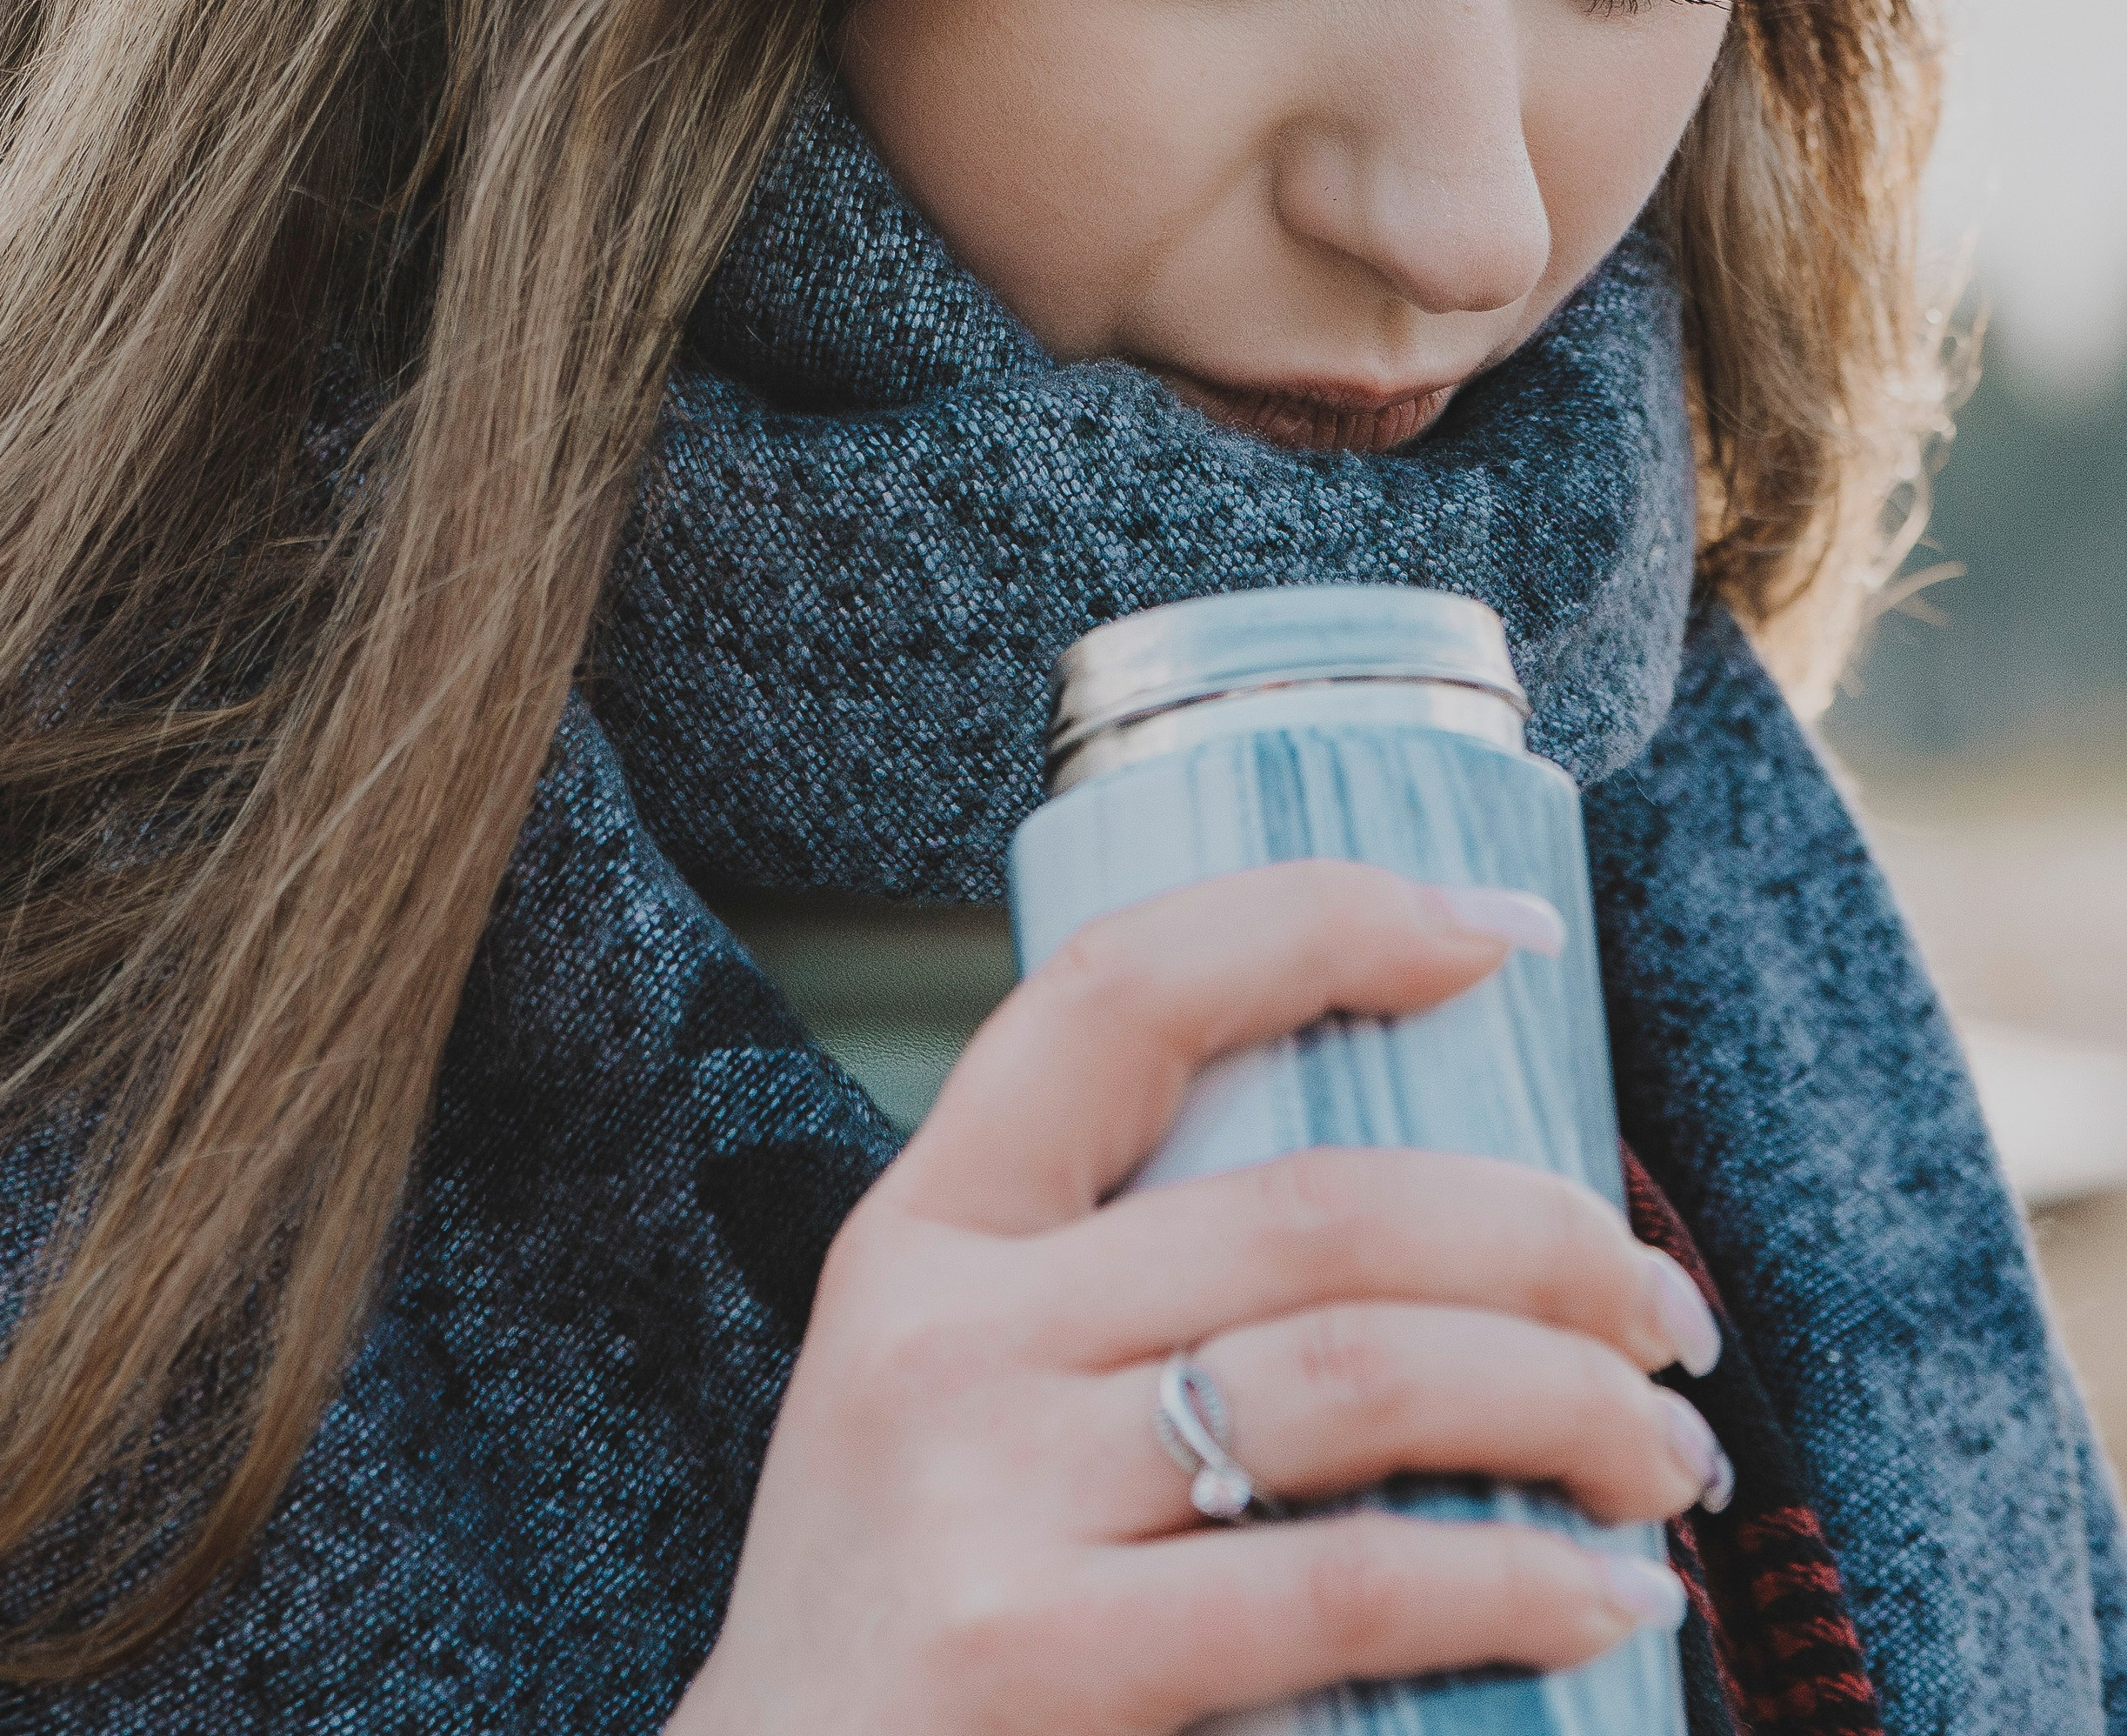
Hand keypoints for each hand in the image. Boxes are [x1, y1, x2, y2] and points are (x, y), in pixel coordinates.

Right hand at [670, 860, 1721, 1735]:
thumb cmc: (917, 1626)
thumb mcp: (953, 1405)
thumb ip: (1109, 1302)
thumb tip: (1426, 1234)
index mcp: (925, 1232)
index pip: (1122, 993)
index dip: (1319, 922)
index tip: (1498, 929)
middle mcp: (941, 1335)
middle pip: (1312, 1205)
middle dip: (1543, 1238)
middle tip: (1665, 1311)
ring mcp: (981, 1497)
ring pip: (1355, 1371)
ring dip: (1566, 1402)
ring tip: (1664, 1455)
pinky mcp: (1031, 1660)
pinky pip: (1338, 1583)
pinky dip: (1510, 1581)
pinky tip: (1601, 1598)